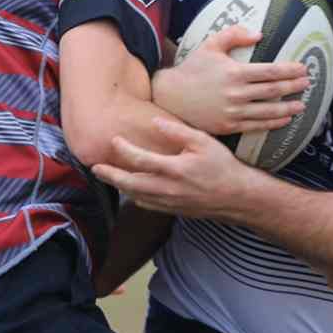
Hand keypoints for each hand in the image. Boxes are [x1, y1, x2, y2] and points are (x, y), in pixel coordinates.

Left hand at [91, 116, 268, 218]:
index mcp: (175, 169)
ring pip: (136, 196)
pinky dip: (135, 197)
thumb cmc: (222, 166)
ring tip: (108, 177)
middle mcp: (168, 189)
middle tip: (95, 168)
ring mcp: (169, 202)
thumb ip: (178, 132)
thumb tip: (155, 121)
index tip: (114, 140)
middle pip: (130, 183)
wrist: (237, 196)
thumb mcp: (204, 142)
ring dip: (120, 186)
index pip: (140, 159)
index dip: (123, 149)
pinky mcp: (173, 210)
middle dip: (110, 175)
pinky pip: (147, 205)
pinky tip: (131, 190)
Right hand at [154, 25, 309, 135]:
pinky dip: (273, 123)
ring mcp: (233, 112)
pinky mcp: (229, 126)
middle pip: (273, 90)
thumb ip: (234, 34)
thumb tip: (259, 34)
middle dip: (294, 87)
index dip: (290, 70)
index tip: (303, 68)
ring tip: (302, 105)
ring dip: (288, 108)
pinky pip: (256, 126)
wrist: (170, 96)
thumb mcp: (211, 45)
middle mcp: (236, 93)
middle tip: (308, 83)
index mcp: (235, 73)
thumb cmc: (193, 68)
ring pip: (268, 111)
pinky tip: (285, 119)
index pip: (270, 71)